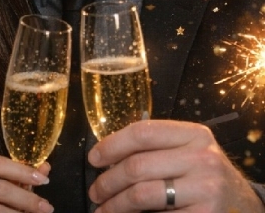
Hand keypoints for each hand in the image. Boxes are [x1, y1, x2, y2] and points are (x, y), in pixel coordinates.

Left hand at [87, 119, 264, 211]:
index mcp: (194, 134)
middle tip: (95, 191)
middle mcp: (202, 158)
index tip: (94, 158)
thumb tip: (105, 156)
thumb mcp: (188, 151)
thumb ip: (156, 148)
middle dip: (108, 181)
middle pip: (137, 166)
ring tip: (103, 208)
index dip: (112, 145)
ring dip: (116, 204)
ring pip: (142, 194)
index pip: (142, 133)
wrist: (244, 207)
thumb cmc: (205, 175)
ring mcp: (206, 189)